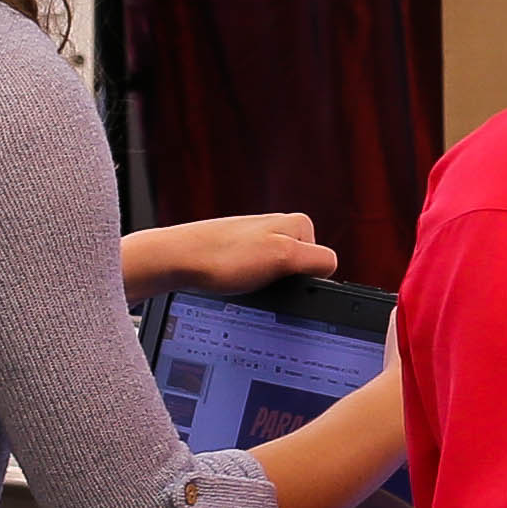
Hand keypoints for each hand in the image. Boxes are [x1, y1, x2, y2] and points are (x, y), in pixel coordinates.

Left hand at [121, 212, 331, 299]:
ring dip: (261, 284)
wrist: (176, 259)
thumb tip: (330, 267)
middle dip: (282, 283)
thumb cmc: (224, 257)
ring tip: (240, 280)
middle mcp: (278, 227)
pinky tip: (230, 281)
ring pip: (276, 274)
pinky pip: (255, 274)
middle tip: (258, 281)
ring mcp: (257, 240)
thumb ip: (316, 260)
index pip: (322, 264)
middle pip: (299, 271)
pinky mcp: (238, 252)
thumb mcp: (284, 257)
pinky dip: (244, 282)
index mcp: (297, 224)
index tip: (279, 281)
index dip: (304, 280)